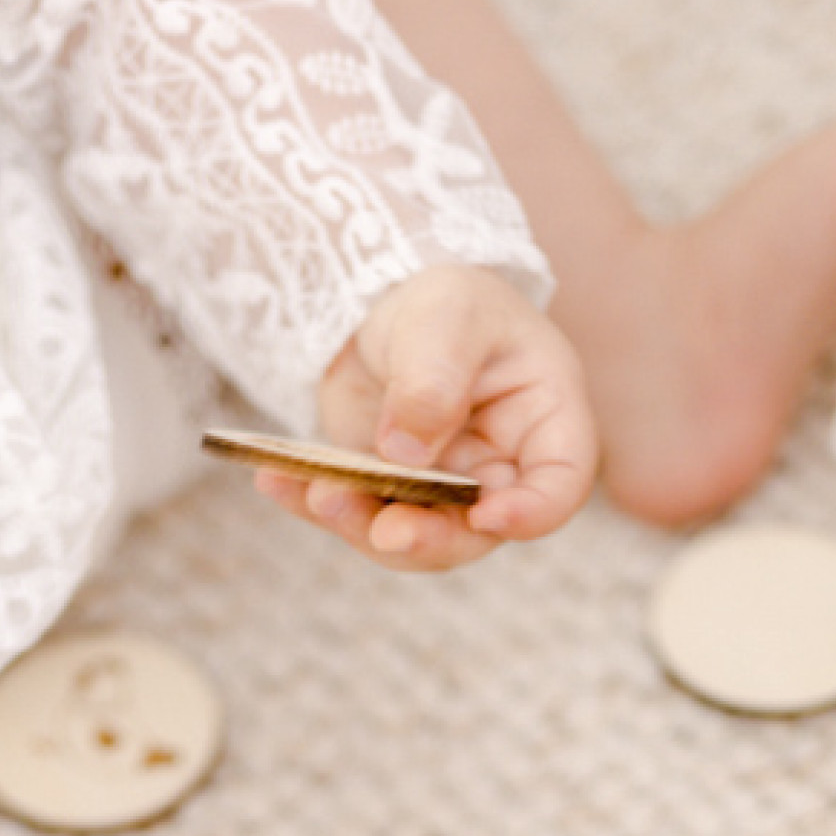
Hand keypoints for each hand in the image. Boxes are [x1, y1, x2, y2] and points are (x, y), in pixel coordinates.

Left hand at [253, 264, 596, 570]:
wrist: (385, 298)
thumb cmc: (442, 298)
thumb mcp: (445, 319)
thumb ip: (434, 382)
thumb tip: (404, 456)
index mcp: (544, 418)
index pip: (560, 483)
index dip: (534, 511)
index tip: (489, 516)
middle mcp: (500, 468)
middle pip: (477, 530)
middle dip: (427, 538)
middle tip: (384, 533)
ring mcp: (444, 489)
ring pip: (414, 536)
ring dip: (362, 526)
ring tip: (315, 492)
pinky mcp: (390, 492)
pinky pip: (358, 513)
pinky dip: (315, 503)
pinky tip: (276, 481)